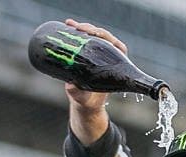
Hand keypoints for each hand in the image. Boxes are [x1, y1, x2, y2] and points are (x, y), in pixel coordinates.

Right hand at [63, 19, 128, 143]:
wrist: (84, 103)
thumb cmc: (88, 102)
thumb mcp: (84, 99)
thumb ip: (78, 94)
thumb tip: (70, 85)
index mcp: (117, 66)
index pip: (116, 45)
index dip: (105, 36)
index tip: (93, 33)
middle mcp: (111, 58)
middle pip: (104, 37)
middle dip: (91, 29)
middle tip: (78, 28)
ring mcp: (100, 54)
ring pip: (94, 35)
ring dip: (83, 27)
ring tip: (70, 24)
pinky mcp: (90, 54)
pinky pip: (86, 38)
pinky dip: (77, 30)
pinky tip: (67, 24)